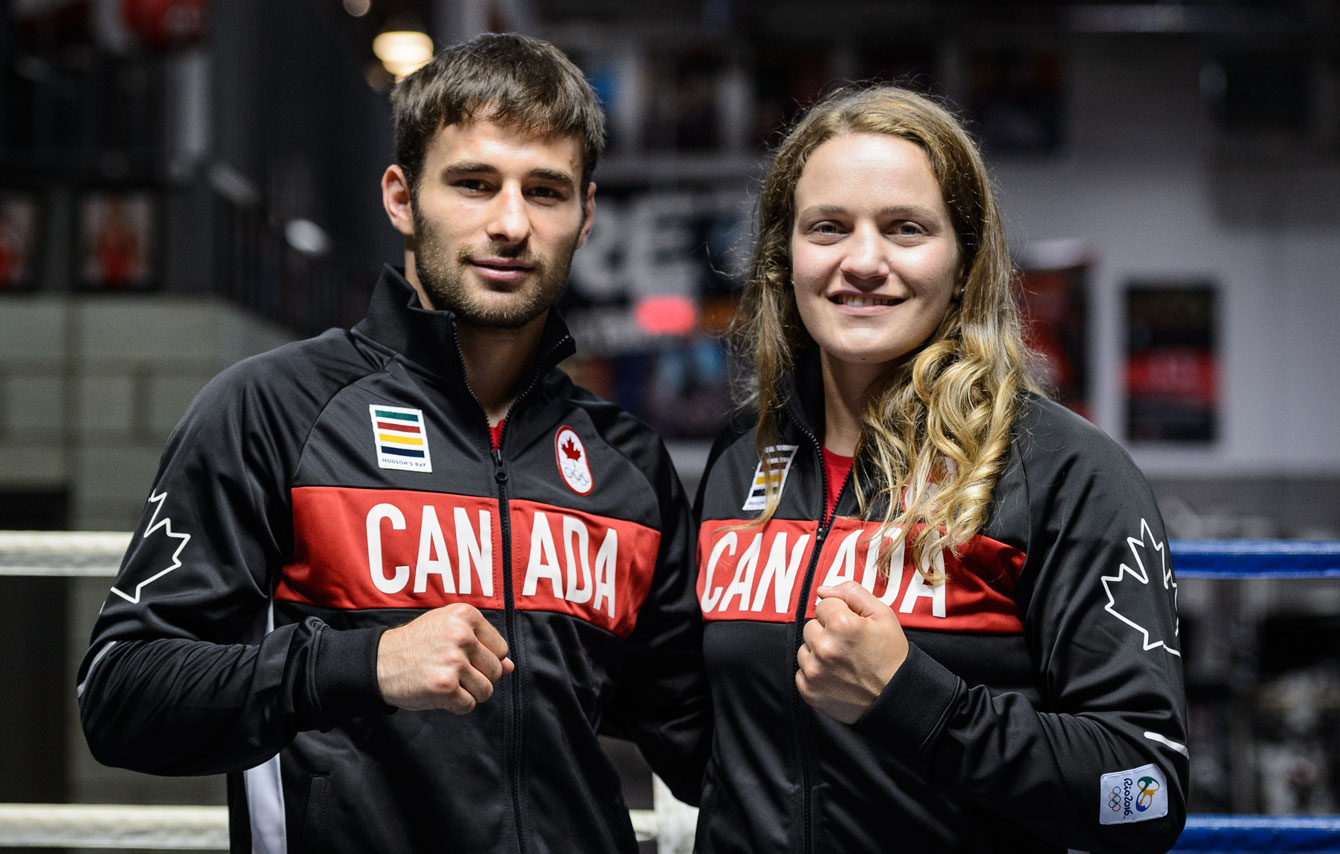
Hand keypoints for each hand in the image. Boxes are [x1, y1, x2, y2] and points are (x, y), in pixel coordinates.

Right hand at [376, 603, 514, 712]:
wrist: (378, 662)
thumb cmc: (416, 645)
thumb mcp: (447, 630)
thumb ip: (482, 644)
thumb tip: (511, 667)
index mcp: (465, 615)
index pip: (500, 648)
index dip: (484, 659)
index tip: (462, 658)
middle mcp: (461, 635)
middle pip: (496, 670)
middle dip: (477, 677)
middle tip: (451, 672)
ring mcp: (454, 661)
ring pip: (486, 690)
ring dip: (468, 693)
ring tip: (445, 681)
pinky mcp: (445, 686)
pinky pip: (469, 705)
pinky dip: (456, 705)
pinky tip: (438, 692)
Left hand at [796, 581, 908, 723]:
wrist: (896, 698)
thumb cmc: (891, 656)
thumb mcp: (883, 615)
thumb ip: (852, 592)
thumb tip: (823, 589)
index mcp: (841, 624)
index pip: (824, 604)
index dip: (842, 614)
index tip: (854, 629)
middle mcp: (824, 647)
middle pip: (812, 625)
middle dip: (828, 632)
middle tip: (850, 647)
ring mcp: (814, 671)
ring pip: (805, 648)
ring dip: (819, 652)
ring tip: (844, 662)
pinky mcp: (809, 691)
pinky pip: (801, 671)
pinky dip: (816, 673)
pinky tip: (836, 676)